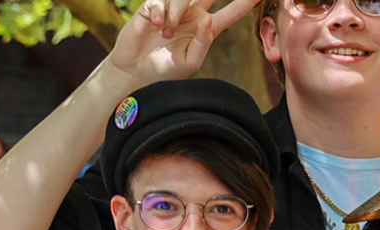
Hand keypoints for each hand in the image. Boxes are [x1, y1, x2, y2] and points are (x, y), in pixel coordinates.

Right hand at [106, 0, 263, 85]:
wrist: (136, 73)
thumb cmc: (166, 70)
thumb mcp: (190, 62)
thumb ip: (203, 41)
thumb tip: (208, 18)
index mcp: (205, 28)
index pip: (230, 12)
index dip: (244, 3)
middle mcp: (191, 14)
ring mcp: (172, 9)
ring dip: (176, 14)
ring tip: (166, 34)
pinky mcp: (152, 8)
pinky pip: (160, 1)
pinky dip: (160, 12)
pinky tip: (156, 25)